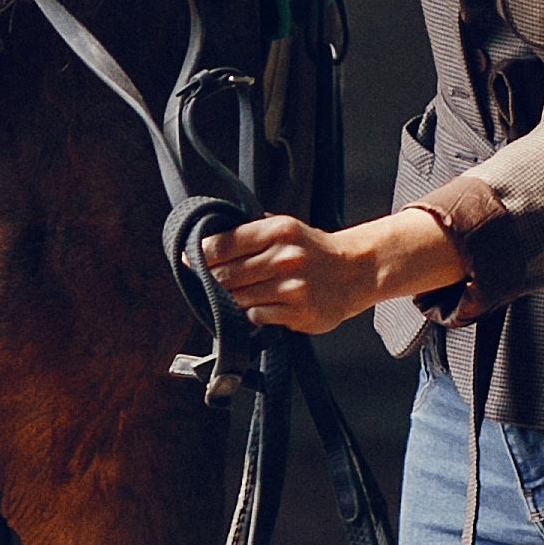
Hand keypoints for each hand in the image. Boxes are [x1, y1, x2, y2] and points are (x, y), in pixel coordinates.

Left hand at [195, 206, 460, 335]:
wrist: (355, 271)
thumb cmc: (312, 250)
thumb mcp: (285, 228)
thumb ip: (250, 232)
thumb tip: (205, 240)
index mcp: (278, 231)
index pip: (224, 244)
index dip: (200, 254)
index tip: (188, 259)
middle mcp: (285, 257)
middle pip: (226, 275)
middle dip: (211, 280)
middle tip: (205, 281)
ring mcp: (293, 286)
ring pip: (239, 298)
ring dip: (230, 299)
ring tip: (234, 295)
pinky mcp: (299, 312)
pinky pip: (257, 316)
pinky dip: (251, 313)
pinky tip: (259, 306)